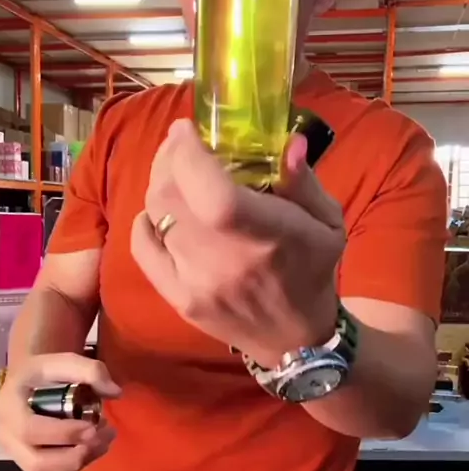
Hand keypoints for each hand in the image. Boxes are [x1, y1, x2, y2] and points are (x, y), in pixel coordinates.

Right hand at [0, 354, 120, 470]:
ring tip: (104, 440)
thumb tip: (115, 392)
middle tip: (102, 437)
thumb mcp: (63, 361)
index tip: (93, 426)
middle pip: (36, 463)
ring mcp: (17, 453)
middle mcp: (6, 435)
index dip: (63, 434)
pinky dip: (79, 465)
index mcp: (8, 407)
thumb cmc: (45, 373)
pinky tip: (95, 446)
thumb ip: (90, 371)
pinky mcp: (31, 462)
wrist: (30, 383)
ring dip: (81, 461)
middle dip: (74, 455)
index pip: (29, 430)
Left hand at [131, 119, 344, 367]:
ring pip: (156, 216)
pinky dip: (146, 221)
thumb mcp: (328, 223)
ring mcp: (195, 283)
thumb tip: (289, 142)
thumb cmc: (313, 271)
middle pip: (172, 196)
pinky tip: (161, 211)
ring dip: (159, 184)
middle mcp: (225, 261)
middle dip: (168, 158)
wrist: (296, 340)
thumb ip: (304, 181)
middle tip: (179, 143)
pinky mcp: (179, 299)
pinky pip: (142, 249)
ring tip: (173, 171)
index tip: (187, 129)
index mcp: (266, 237)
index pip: (213, 192)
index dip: (189, 154)